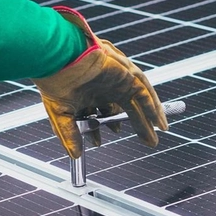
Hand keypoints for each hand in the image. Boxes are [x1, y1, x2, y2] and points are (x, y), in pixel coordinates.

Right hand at [32, 7, 166, 158]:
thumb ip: (70, 135)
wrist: (59, 59)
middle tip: (147, 141)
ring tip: (155, 136)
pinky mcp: (127, 74)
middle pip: (126, 108)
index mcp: (90, 91)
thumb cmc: (56, 80)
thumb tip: (75, 155)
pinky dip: (153, 107)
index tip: (99, 142)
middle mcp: (106, 85)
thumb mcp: (62, 115)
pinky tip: (159, 123)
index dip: (103, 128)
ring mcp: (118, 79)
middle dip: (138, 126)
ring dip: (148, 119)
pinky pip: (144, 92)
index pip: (102, 112)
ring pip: (138, 101)